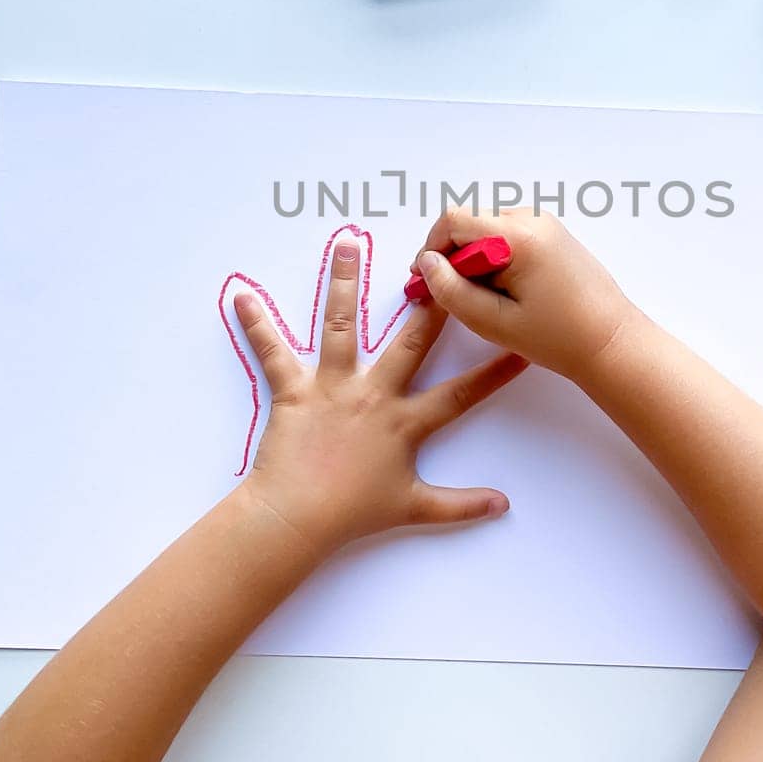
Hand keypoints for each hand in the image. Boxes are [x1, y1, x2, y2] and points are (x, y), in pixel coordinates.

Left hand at [230, 237, 527, 554]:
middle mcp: (373, 395)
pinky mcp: (294, 391)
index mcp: (405, 422)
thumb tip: (502, 505)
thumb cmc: (353, 514)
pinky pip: (273, 352)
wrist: (296, 519)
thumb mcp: (414, 509)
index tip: (521, 347)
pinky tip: (241, 295)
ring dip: (344, 282)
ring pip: (343, 326)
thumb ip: (460, 505)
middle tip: (444, 265)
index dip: (494, 372)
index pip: (461, 394)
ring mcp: (332, 388)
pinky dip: (256, 325)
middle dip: (431, 302)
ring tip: (347, 242)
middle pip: (410, 341)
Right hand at [412, 210, 645, 384]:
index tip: (424, 280)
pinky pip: (509, 235)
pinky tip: (505, 291)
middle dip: (453, 255)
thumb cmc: (558, 338)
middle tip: (450, 295)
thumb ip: (452, 290)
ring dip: (475, 257)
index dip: (431, 247)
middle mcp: (533, 218)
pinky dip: (496, 256)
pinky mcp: (554, 235)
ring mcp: (546, 224)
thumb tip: (427, 263)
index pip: (454, 219)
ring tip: (483, 298)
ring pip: (488, 228)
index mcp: (519, 236)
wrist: (612, 343)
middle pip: (470, 221)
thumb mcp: (494, 322)